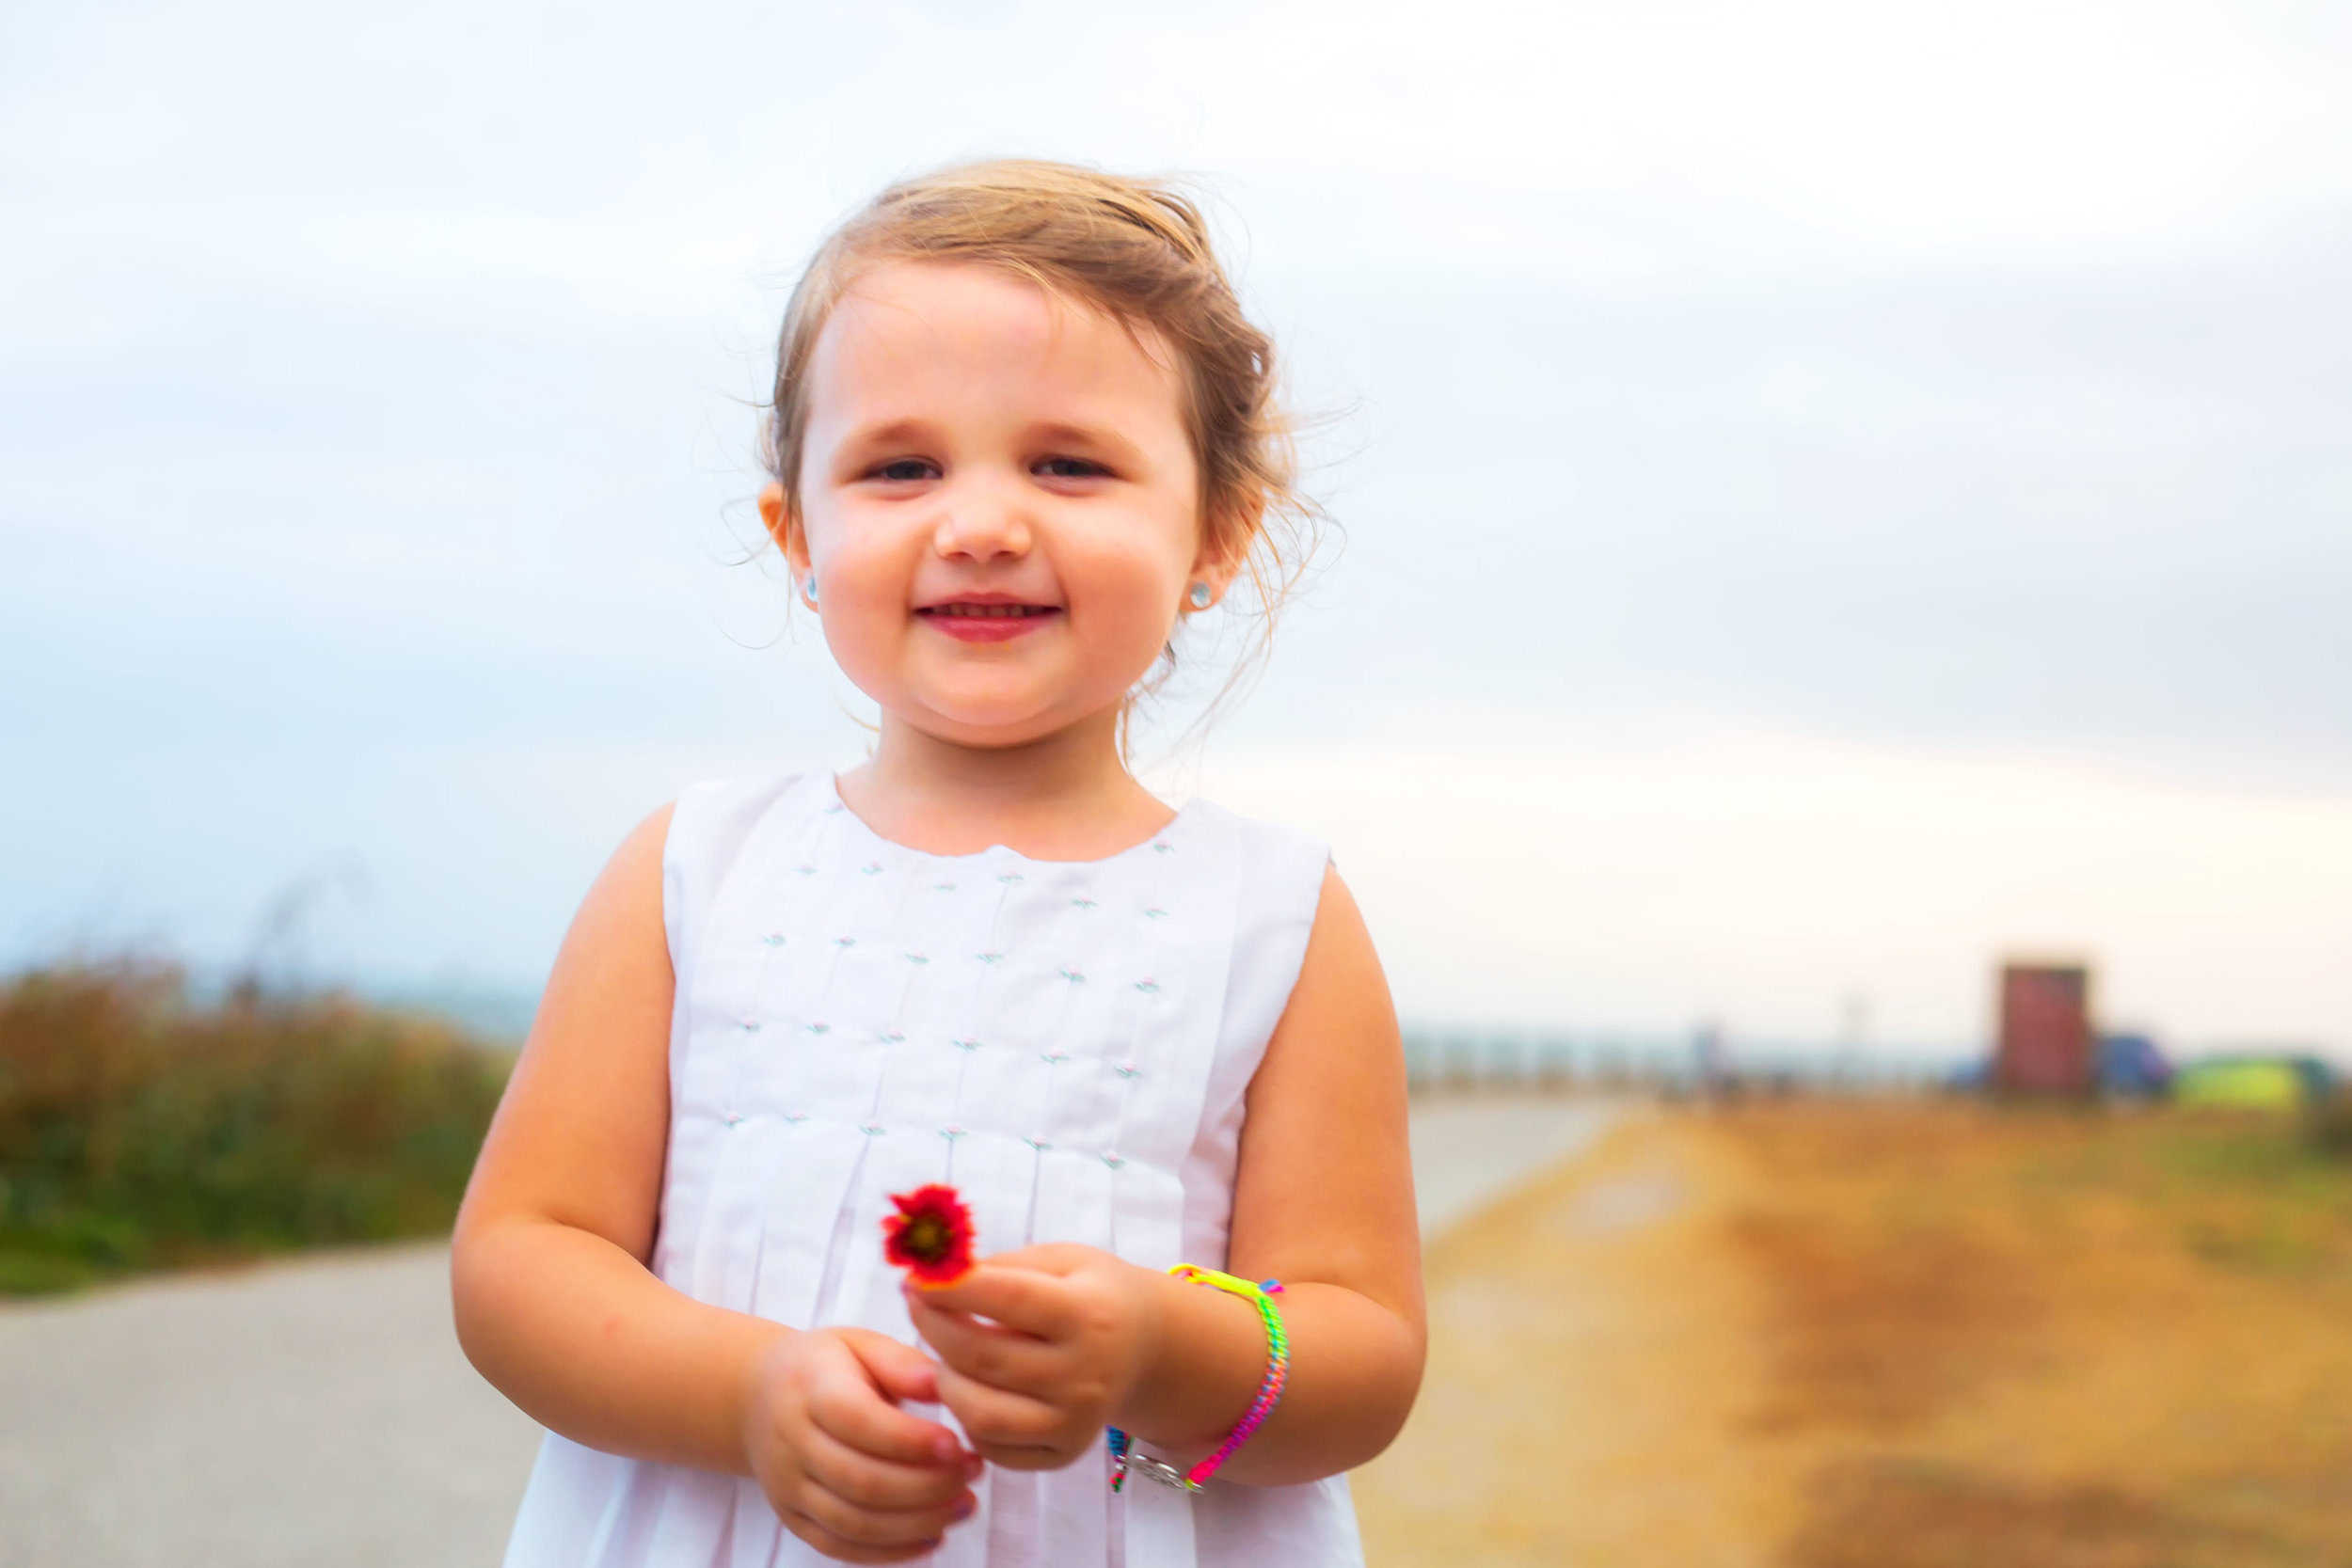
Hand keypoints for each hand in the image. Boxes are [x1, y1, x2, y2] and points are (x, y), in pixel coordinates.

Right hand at [741, 1326, 981, 1564]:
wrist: (757, 1397)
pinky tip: (933, 1535)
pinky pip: (841, 1546)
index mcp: (810, 1389)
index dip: (911, 1440)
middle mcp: (792, 1442)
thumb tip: (943, 1384)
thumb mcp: (860, 1344)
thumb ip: (902, 1363)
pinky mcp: (794, 1518)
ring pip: (854, 1521)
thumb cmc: (825, 1367)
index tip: (958, 1444)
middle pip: (860, 1479)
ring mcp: (789, 1487)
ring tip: (964, 1505)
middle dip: (926, 1485)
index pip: (859, 1421)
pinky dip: (890, 1551)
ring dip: (916, 1522)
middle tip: (973, 1472)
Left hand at [904, 1243, 1162, 1470]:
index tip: (915, 1274)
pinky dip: (967, 1418)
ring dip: (945, 1379)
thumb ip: (1001, 1265)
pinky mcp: (1063, 1454)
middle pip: (984, 1358)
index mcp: (1089, 1314)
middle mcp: (1086, 1374)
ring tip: (945, 1352)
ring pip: (980, 1413)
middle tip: (917, 1303)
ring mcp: (1076, 1421)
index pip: (1008, 1300)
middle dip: (934, 1326)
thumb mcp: (1061, 1259)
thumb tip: (931, 1272)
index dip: (952, 1288)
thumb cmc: (1092, 1293)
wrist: (1147, 1347)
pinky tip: (972, 1387)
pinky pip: (991, 1447)